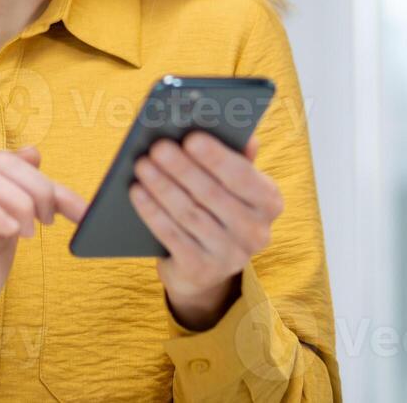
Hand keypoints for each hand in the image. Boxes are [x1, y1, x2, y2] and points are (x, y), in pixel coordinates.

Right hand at [0, 146, 87, 395]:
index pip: (11, 163)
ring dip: (18, 202)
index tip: (80, 210)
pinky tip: (9, 234)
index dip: (50, 182)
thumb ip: (19, 198)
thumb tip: (34, 153)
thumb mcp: (6, 234)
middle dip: (37, 188)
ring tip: (26, 233)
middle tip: (48, 222)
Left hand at [129, 132, 283, 330]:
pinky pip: (173, 237)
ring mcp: (230, 256)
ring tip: (142, 164)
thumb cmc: (217, 207)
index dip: (216, 157)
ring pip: (189, 214)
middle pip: (212, 194)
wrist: (204, 265)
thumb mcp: (232, 184)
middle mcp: (256, 232)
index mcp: (269, 202)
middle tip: (157, 147)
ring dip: (162, 187)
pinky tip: (137, 192)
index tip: (191, 138)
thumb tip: (246, 135)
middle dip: (181, 168)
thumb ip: (236, 157)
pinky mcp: (202, 271)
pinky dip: (152, 212)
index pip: (243, 176)